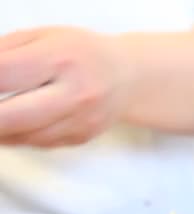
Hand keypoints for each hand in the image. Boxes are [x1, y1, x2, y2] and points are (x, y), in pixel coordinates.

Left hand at [0, 27, 130, 146]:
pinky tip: (12, 124)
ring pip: (24, 136)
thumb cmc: (81, 53)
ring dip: (1, 129)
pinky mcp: (81, 137)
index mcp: (61, 59)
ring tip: (0, 116)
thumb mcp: (41, 37)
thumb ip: (5, 52)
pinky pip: (39, 143)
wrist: (126, 76)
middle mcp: (75, 93)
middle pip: (12, 116)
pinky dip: (18, 135)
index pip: (4, 74)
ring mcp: (81, 120)